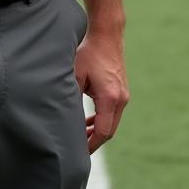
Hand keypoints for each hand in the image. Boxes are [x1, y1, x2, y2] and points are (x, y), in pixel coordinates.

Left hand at [74, 30, 128, 152]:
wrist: (107, 34)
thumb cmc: (89, 52)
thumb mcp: (76, 76)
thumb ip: (72, 99)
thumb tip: (64, 120)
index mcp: (110, 98)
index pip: (102, 132)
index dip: (90, 145)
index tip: (77, 153)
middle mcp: (121, 99)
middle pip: (109, 131)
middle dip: (93, 142)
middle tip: (76, 150)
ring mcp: (124, 95)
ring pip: (112, 122)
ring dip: (97, 131)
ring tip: (80, 137)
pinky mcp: (122, 90)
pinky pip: (113, 113)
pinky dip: (102, 120)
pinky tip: (88, 122)